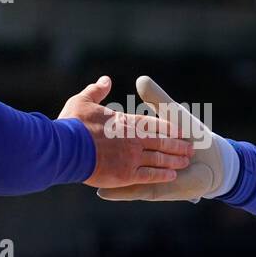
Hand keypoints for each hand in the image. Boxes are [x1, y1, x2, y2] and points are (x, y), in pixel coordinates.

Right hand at [58, 75, 192, 187]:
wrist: (65, 149)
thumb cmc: (72, 124)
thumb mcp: (83, 101)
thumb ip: (96, 91)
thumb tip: (105, 80)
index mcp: (125, 121)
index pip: (153, 123)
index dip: (166, 127)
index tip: (178, 130)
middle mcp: (133, 139)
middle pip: (161, 141)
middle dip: (177, 145)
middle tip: (191, 149)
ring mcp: (131, 158)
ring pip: (160, 159)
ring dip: (174, 160)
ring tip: (185, 161)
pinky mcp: (126, 176)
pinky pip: (150, 176)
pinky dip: (162, 174)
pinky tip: (171, 175)